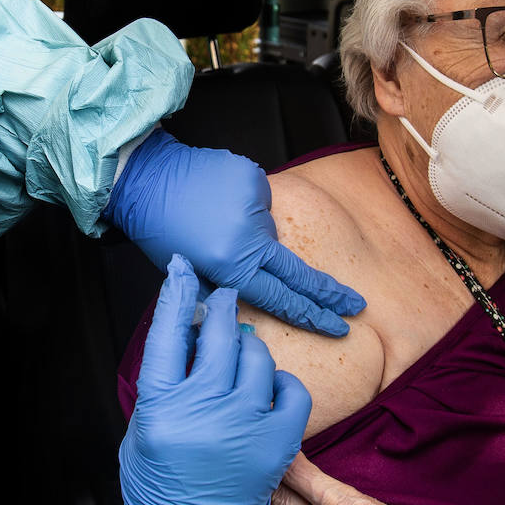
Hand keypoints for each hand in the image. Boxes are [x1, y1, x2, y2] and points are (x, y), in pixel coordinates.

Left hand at [106, 129, 365, 336]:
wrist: (147, 179)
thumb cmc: (161, 233)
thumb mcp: (187, 276)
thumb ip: (222, 294)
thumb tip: (250, 312)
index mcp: (230, 265)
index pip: (282, 298)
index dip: (313, 315)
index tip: (339, 325)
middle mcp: (248, 236)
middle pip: (300, 272)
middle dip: (329, 292)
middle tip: (357, 305)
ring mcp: (254, 204)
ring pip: (270, 232)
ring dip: (255, 235)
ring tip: (217, 224)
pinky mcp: (254, 178)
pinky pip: (261, 203)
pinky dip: (248, 207)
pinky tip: (221, 202)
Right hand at [118, 255, 311, 504]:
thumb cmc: (162, 478)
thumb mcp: (145, 424)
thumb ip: (167, 380)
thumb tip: (190, 331)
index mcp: (161, 406)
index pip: (166, 334)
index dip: (175, 295)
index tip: (182, 270)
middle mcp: (203, 410)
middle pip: (217, 336)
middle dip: (221, 309)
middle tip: (223, 300)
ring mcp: (243, 426)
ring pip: (257, 358)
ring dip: (249, 348)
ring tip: (241, 353)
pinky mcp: (277, 444)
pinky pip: (292, 391)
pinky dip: (284, 383)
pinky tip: (272, 387)